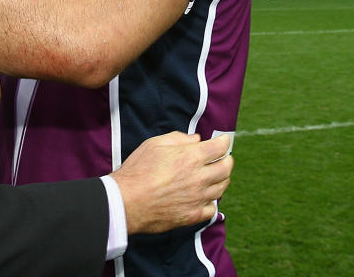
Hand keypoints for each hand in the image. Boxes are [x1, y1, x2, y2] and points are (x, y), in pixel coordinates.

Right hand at [112, 131, 232, 234]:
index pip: (220, 148)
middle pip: (226, 168)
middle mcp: (199, 178)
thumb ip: (178, 138)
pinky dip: (211, 200)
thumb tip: (196, 140)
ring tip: (214, 176)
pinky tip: (204, 196)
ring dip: (221, 179)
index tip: (223, 141)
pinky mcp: (194, 215)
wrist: (127, 201)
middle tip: (222, 158)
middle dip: (227, 160)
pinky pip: (213, 208)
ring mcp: (198, 198)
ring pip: (222, 187)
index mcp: (190, 157)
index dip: (224, 142)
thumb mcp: (153, 144)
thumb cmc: (138, 170)